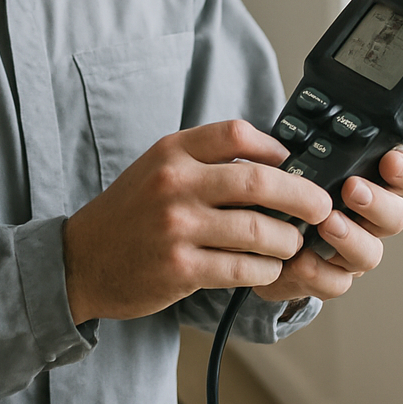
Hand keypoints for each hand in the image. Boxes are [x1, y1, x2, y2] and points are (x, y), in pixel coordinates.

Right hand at [61, 120, 333, 323]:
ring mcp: (177, 227)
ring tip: (292, 243)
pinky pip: (242, 268)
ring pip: (258, 231)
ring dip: (287, 240)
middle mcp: (174, 184)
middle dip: (303, 197)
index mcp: (172, 152)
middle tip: (321, 207)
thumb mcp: (159, 167)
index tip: (292, 162)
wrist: (82, 259)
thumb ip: (206, 158)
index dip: (275, 147)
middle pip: (260, 183)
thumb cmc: (130, 212)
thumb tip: (272, 159)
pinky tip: (268, 267)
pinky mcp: (180, 268)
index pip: (236, 133)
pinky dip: (266, 270)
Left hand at [251, 148, 402, 304]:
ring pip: (371, 253)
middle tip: (352, 190)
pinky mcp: (330, 279)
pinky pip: (336, 282)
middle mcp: (366, 221)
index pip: (402, 176)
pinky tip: (301, 259)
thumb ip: (304, 149)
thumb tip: (303, 130)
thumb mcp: (292, 163)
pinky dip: (319, 272)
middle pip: (396, 217)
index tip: (389, 160)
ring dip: (351, 237)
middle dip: (377, 202)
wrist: (254, 242)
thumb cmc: (280, 196)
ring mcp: (351, 252)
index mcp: (366, 185)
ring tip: (326, 224)